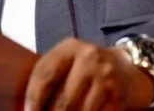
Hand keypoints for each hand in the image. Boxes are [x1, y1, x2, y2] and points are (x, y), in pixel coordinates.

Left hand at [24, 38, 153, 110]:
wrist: (126, 66)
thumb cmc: (85, 67)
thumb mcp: (68, 62)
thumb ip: (50, 77)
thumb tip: (27, 105)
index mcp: (70, 48)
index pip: (45, 75)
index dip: (33, 99)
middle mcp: (89, 59)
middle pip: (63, 100)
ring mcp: (106, 78)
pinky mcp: (119, 97)